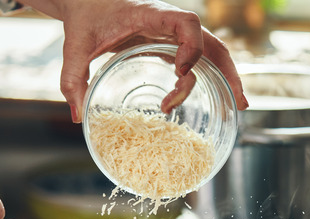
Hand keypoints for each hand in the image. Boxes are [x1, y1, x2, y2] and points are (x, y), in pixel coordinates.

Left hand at [25, 0, 248, 121]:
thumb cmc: (85, 18)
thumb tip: (76, 116)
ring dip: (226, 76)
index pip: (187, 23)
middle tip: (236, 100)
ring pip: (211, 52)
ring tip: (237, 106)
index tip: (180, 70)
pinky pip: (197, 59)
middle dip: (228, 70)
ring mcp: (173, 35)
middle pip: (212, 41)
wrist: (87, 1)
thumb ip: (73, 79)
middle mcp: (170, 24)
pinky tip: (216, 99)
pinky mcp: (169, 45)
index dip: (191, 46)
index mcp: (152, 15)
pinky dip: (210, 77)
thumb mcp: (75, 47)